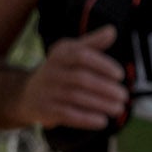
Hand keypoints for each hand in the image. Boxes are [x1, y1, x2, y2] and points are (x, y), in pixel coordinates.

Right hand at [13, 25, 127, 129]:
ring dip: (101, 104)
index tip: (120, 75)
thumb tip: (112, 30)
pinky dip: (87, 119)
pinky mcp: (46, 110)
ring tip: (118, 109)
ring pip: (77, 98)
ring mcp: (48, 91)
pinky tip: (103, 121)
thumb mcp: (71, 53)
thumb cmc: (60, 71)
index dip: (102, 65)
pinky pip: (68, 115)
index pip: (81, 56)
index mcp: (60, 55)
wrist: (28, 94)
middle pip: (82, 79)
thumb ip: (92, 44)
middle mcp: (52, 72)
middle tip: (124, 96)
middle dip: (106, 88)